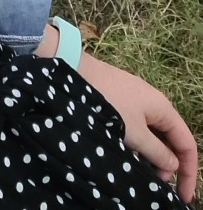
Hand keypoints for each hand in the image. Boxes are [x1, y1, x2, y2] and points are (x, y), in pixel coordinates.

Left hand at [80, 53, 197, 200]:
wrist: (76, 70)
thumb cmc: (109, 103)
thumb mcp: (135, 134)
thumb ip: (157, 152)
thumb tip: (174, 165)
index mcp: (164, 108)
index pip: (187, 143)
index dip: (189, 171)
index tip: (184, 196)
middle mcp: (154, 103)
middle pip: (172, 139)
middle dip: (170, 164)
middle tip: (158, 184)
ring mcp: (137, 101)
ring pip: (154, 134)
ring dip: (154, 155)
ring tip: (145, 173)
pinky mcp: (121, 101)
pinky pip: (139, 127)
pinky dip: (141, 144)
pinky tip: (131, 154)